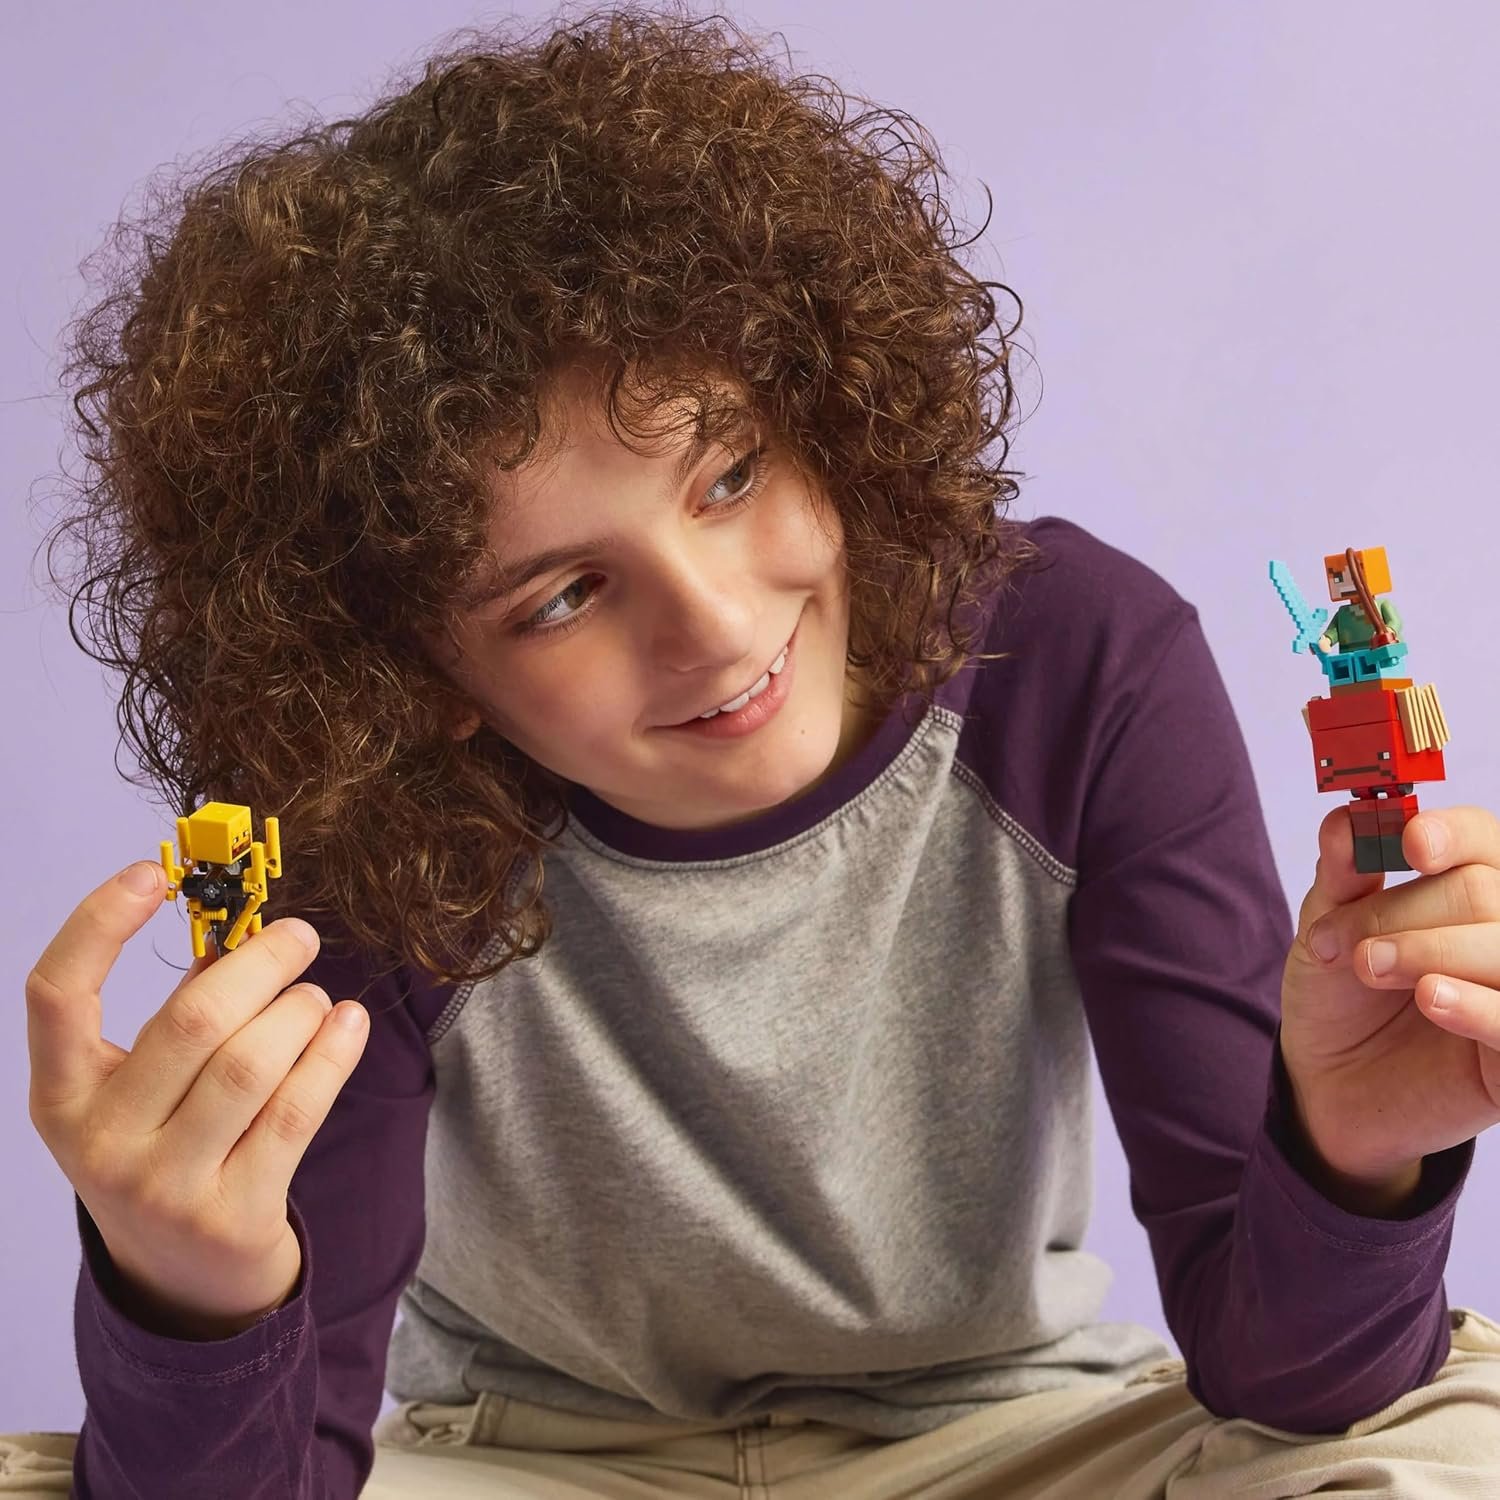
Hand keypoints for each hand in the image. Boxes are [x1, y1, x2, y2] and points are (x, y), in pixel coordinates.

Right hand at [25, 861, 368, 1338]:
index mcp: (62, 1098)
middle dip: (259, 962)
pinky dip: (332, 1054)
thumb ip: (176, 1016)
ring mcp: (164, 1186)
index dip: (96, 922)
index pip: (56, 995)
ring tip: (316, 996)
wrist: (184, 1282)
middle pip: (190, 1020)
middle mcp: (100, 1142)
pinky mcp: (233, 1215)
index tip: (152, 871)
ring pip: (251, 1063)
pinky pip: (296, 1111)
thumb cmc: (166, 1151)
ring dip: (299, 1009)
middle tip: (298, 936)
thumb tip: (236, 931)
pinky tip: (348, 1024)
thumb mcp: (140, 1092)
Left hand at [1279, 803, 1499, 1203]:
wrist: (1328, 1082)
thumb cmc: (1338, 995)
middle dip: (1401, 912)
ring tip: (1367, 967)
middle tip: (1344, 945)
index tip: (1410, 843)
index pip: (1484, 840)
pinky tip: (1431, 997)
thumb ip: (1343, 874)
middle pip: (1482, 891)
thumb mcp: (1329, 926)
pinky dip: (1476, 1003)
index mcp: (1468, 888)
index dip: (1453, 834)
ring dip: (1424, 949)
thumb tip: (1345, 820)